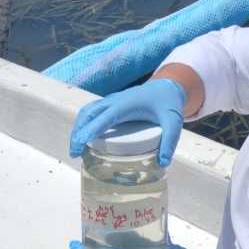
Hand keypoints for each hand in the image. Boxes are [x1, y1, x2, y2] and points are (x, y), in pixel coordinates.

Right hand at [68, 79, 186, 165]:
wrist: (167, 86)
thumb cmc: (168, 103)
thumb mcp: (174, 122)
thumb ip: (170, 141)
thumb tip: (162, 163)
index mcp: (126, 105)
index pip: (103, 119)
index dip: (89, 131)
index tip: (78, 145)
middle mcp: (114, 101)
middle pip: (88, 114)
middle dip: (78, 132)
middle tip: (75, 153)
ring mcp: (111, 100)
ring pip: (87, 111)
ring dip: (78, 127)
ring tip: (77, 148)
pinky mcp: (111, 102)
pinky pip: (92, 111)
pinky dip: (84, 123)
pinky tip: (85, 136)